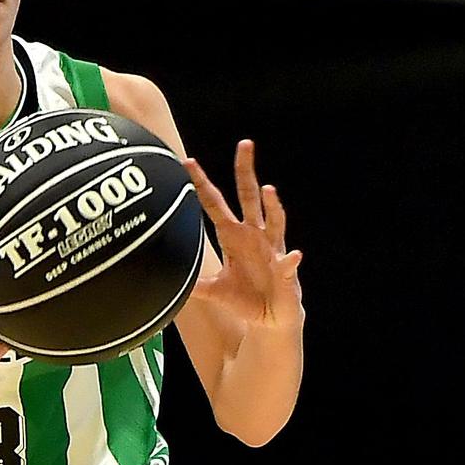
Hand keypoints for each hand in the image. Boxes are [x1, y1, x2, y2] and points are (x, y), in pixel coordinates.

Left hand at [187, 141, 303, 333]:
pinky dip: (290, 261)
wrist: (270, 319)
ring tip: (269, 190)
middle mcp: (254, 235)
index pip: (215, 204)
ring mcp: (272, 249)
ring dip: (272, 206)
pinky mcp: (286, 270)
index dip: (202, 185)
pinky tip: (292, 256)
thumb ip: (196, 284)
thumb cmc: (245, 300)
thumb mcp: (215, 291)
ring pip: (274, 220)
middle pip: (249, 196)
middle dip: (246, 171)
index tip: (188, 162)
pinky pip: (288, 263)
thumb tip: (171, 282)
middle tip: (244, 144)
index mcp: (233, 236)